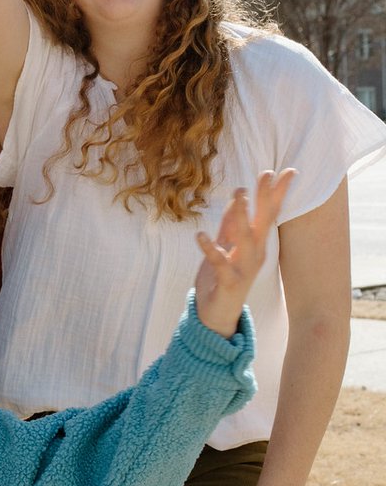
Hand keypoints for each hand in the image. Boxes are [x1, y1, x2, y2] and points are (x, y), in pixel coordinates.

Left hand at [193, 168, 293, 336]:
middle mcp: (254, 254)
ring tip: (237, 194)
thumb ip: (230, 226)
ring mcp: (244, 269)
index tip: (286, 170)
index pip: (268, 214)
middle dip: (265, 198)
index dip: (276, 193)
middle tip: (267, 173)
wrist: (217, 315)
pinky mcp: (228, 282)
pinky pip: (220, 263)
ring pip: (245, 240)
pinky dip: (211, 249)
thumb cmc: (222, 277)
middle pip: (263, 222)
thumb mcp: (226, 247)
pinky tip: (201, 235)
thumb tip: (237, 200)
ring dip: (241, 216)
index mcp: (254, 244)